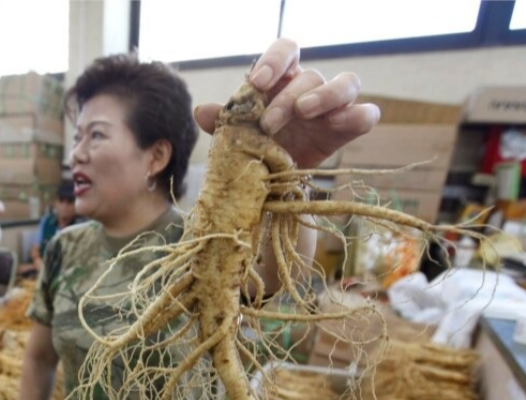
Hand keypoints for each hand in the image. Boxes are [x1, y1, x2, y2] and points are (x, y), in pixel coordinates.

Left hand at [193, 38, 380, 168]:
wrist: (273, 181)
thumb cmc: (257, 147)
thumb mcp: (239, 135)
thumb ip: (224, 121)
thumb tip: (201, 111)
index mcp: (283, 79)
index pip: (286, 49)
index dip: (274, 59)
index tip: (257, 81)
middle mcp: (310, 86)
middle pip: (309, 75)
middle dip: (287, 98)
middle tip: (269, 123)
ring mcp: (334, 106)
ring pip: (347, 82)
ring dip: (324, 95)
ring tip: (304, 112)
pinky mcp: (349, 128)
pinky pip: (367, 114)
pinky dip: (356, 115)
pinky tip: (336, 124)